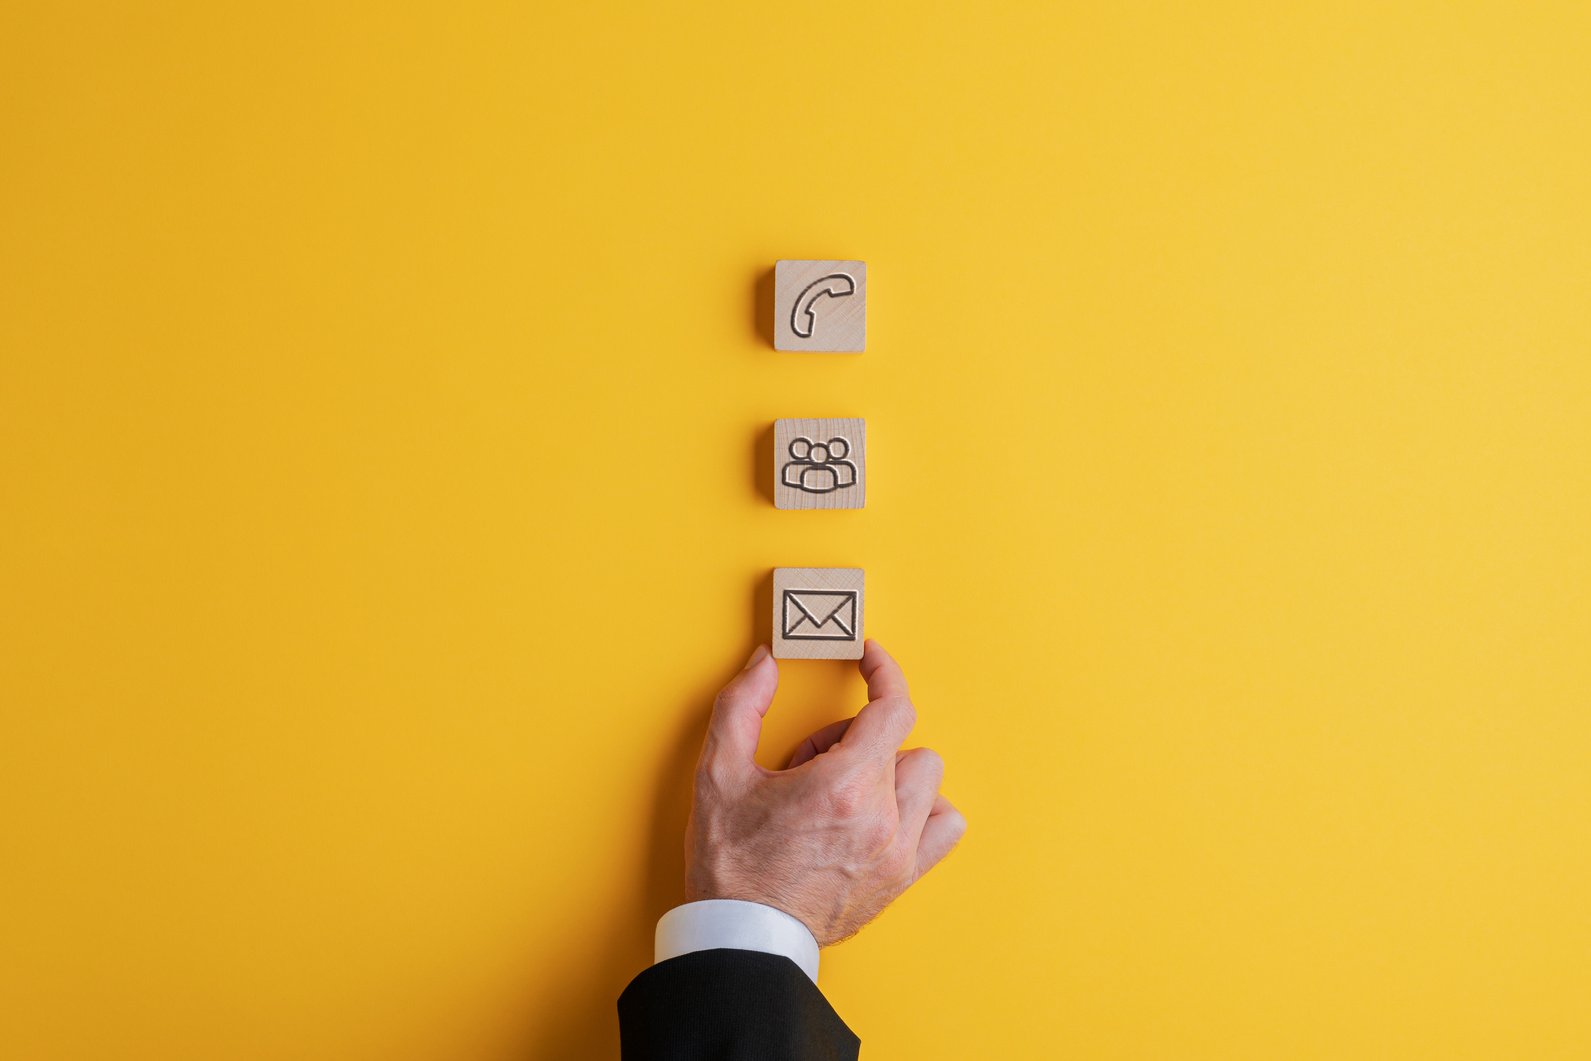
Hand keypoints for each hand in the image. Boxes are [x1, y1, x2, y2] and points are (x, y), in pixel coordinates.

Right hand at [683, 639, 965, 945]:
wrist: (743, 937)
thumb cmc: (731, 863)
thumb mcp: (719, 775)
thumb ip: (742, 706)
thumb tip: (764, 664)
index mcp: (843, 786)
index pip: (893, 708)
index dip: (883, 672)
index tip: (870, 660)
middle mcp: (882, 818)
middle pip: (907, 743)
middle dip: (863, 737)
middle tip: (817, 760)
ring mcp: (898, 853)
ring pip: (929, 782)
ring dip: (894, 772)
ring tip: (846, 792)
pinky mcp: (902, 879)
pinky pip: (945, 826)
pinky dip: (922, 811)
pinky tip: (882, 815)